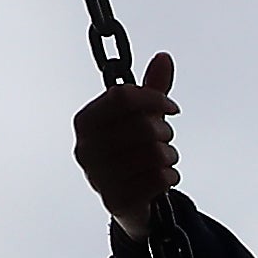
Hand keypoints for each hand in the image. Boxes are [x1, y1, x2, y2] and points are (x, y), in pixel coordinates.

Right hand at [73, 49, 182, 236]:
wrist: (128, 200)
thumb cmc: (132, 151)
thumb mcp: (141, 118)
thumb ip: (152, 89)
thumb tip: (164, 57)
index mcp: (86, 121)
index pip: (122, 96)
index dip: (154, 99)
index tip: (172, 109)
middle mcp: (85, 148)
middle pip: (143, 126)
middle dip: (165, 132)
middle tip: (166, 139)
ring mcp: (97, 176)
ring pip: (154, 154)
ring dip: (169, 156)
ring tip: (164, 159)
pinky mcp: (114, 200)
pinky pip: (158, 180)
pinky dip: (170, 176)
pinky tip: (164, 177)